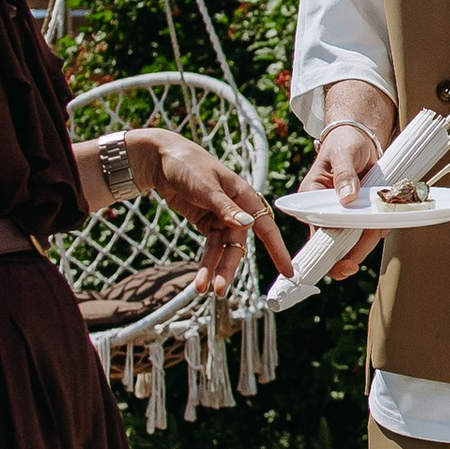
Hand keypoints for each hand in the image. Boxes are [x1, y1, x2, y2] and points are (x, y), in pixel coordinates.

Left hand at [142, 133, 291, 285]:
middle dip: (229, 268)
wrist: (161, 158)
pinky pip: (210, 247)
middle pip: (238, 245)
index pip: (266, 227)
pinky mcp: (206, 222)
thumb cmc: (187, 164)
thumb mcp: (205, 186)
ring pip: (222, 250)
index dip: (278, 250)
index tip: (288, 272)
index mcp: (244, 197)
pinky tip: (200, 278)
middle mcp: (236, 210)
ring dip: (213, 269)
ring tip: (203, 289)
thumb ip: (225, 207)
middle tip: (220, 289)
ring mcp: (221, 218)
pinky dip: (205, 262)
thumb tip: (247, 224)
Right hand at [304, 116, 384, 278]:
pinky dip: (379, 227)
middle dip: (349, 254)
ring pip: (355, 240)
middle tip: (355, 263)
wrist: (362, 137)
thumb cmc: (345, 142)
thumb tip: (347, 198)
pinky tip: (385, 219)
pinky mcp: (362, 213)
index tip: (339, 263)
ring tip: (378, 229)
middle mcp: (326, 210)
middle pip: (335, 243)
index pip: (316, 230)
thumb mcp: (343, 154)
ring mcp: (345, 214)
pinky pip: (370, 228)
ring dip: (367, 241)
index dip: (325, 251)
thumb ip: (344, 175)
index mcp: (311, 198)